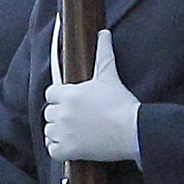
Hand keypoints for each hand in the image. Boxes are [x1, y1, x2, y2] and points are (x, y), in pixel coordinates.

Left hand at [44, 35, 141, 166]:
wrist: (134, 130)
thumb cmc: (122, 104)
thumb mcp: (109, 77)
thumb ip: (103, 54)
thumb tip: (103, 33)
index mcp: (68, 94)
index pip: (50, 94)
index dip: (60, 98)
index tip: (74, 103)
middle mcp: (62, 112)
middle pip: (49, 112)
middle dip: (61, 115)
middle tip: (79, 118)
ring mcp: (63, 132)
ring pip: (49, 131)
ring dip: (59, 132)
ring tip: (78, 131)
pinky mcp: (68, 150)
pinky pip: (52, 150)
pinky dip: (59, 149)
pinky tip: (73, 145)